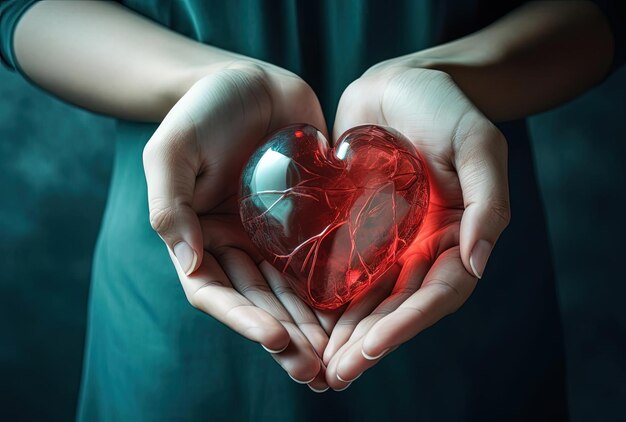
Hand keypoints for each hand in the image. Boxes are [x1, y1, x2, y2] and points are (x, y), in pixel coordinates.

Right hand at [142, 62, 330, 389]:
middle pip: (261, 301)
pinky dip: (337, 285)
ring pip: (294, 289)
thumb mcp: (172, 151)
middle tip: (317, 372)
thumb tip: (185, 258)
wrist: (247, 81)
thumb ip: (169, 203)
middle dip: (288, 337)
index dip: (243, 319)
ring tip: (340, 358)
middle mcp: (238, 244)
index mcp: (201, 238)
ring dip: (315, 326)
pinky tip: (360, 309)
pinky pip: (323, 256)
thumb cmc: (202, 110)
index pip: (217, 292)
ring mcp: (275, 234)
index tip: (276, 340)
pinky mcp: (308, 217)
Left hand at [323, 62, 510, 388]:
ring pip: (365, 297)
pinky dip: (323, 296)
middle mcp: (420, 248)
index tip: (369, 350)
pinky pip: (339, 267)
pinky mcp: (354, 226)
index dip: (405, 326)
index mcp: (456, 238)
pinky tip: (299, 318)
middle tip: (334, 375)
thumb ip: (488, 202)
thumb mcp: (478, 143)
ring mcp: (386, 240)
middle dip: (366, 343)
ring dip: (342, 333)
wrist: (399, 83)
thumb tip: (479, 263)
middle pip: (396, 307)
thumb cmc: (445, 106)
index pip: (435, 294)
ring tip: (314, 363)